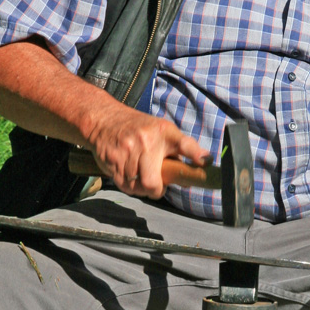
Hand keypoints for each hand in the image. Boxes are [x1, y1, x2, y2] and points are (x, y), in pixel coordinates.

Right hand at [85, 105, 209, 197]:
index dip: (195, 154)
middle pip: (153, 182)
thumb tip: (194, 174)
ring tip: (141, 175)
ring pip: (138, 187)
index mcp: (164, 132)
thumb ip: (180, 151)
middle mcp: (146, 141)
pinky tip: (130, 175)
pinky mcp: (113, 161)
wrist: (104, 120)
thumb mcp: (162, 131)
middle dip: (156, 189)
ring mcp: (128, 152)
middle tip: (157, 185)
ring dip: (142, 188)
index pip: (184, 144)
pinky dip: (131, 186)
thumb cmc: (140, 129)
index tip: (205, 162)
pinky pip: (126, 186)